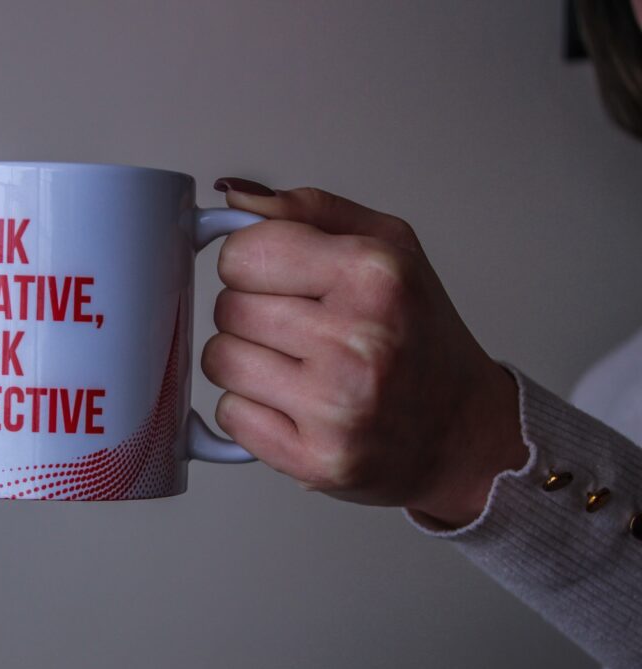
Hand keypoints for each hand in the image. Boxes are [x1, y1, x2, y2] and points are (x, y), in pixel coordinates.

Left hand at [201, 178, 528, 527]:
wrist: (461, 432)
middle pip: (228, 307)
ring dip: (244, 361)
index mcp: (375, 274)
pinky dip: (250, 410)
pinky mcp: (316, 459)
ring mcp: (336, 407)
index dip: (251, 263)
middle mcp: (358, 340)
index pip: (243, 251)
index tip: (276, 276)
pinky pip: (229, 415)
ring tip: (296, 366)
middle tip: (297, 328)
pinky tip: (294, 404)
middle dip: (250, 313)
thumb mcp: (388, 246)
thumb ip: (307, 210)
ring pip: (219, 360)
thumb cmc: (421, 335)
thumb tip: (232, 196)